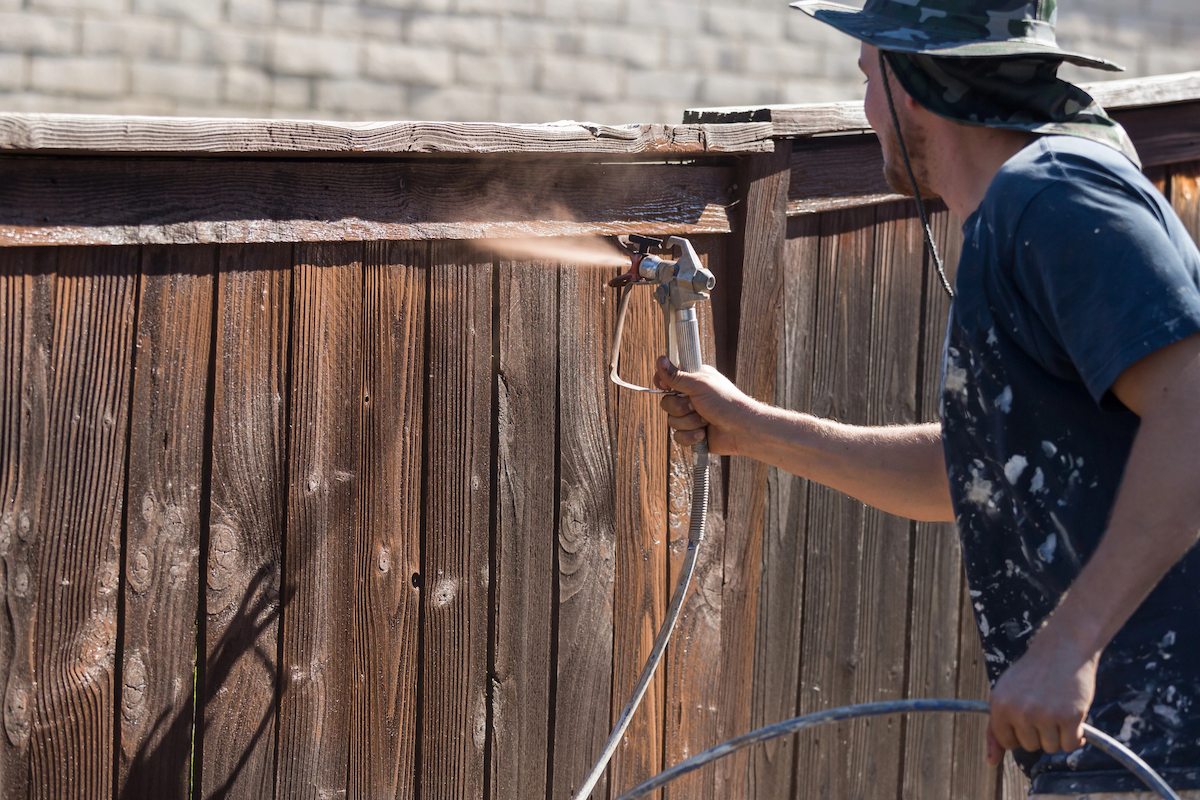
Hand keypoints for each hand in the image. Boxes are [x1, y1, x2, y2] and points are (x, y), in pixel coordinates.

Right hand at [653, 356, 758, 455]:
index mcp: (692, 380)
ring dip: (689, 422)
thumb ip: (677, 375)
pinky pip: (678, 436)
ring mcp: (691, 415)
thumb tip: (660, 359)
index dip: (663, 383)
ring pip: (671, 421)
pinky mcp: (692, 432)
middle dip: (681, 408)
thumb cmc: (726, 402)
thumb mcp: (699, 385)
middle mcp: (690, 397)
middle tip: (696, 405)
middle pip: (666, 402)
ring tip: (705, 420)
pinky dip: (690, 436)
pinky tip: (703, 433)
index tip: (666, 386)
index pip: (667, 378)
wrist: (742, 430)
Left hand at [986, 630, 1098, 765]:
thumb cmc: (1033, 675)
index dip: (1019, 733)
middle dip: (1039, 732)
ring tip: (1058, 707)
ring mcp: (1044, 714)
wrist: (1062, 649)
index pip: (1006, 741)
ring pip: (1051, 748)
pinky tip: (1073, 716)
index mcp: (999, 705)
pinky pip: (1071, 745)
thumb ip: (996, 727)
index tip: (1027, 717)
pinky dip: (1076, 736)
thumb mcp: (1005, 694)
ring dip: (1058, 734)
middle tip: (1044, 706)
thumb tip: (990, 762)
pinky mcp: (1070, 716)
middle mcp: (1019, 711)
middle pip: (1030, 746)